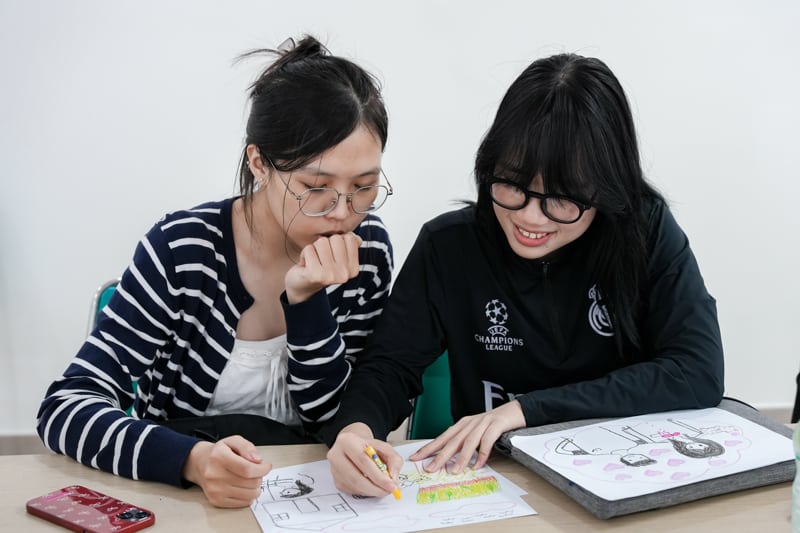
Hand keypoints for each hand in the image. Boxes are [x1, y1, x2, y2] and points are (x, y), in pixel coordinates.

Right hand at [182, 435, 272, 507]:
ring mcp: (215, 490)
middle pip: (250, 483)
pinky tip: (244, 487)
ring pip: (249, 495)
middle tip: (256, 471)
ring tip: (250, 479)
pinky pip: (243, 503)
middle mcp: (214, 475)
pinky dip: (248, 496)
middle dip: (259, 476)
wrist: (201, 464)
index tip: (267, 466)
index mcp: (219, 457)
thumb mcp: (233, 441)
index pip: (247, 469)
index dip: (262, 469)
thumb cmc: (220, 453)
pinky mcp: (216, 501)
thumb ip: (247, 447)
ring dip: (255, 487)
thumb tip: (258, 460)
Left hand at [285, 233, 362, 303]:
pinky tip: (306, 265)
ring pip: (321, 242)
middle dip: (325, 244)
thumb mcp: (338, 256)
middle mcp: (345, 274)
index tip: (332, 253)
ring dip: (314, 248)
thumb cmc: (320, 266)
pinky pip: (309, 249)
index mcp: (353, 269)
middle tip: (321, 258)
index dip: (337, 241)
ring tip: (314, 260)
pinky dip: (304, 253)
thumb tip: (357, 239)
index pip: (349, 238)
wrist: (302, 286)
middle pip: (336, 238)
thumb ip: (348, 245)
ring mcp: (331, 276)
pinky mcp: (316, 275)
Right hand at [327, 423, 400, 496]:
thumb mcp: (385, 447)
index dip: (378, 476)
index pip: (363, 460)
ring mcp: (334, 469)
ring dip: (372, 491)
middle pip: (356, 477)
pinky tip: (372, 486)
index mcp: (347, 441)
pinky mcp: (336, 481)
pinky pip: (352, 491)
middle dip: (375, 488)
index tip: (391, 485)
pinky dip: (366, 492)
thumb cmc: (368, 447)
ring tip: (383, 489)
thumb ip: (394, 460)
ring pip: (354, 487)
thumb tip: (393, 478)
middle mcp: (336, 455)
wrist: (354, 447)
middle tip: (388, 491)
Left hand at [410, 400, 525, 473]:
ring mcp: (483, 423)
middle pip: (452, 441)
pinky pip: (487, 441)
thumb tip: (451, 461)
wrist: (514, 410)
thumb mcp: (475, 432)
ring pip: (468, 442)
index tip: (416, 457)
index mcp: (462, 425)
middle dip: (440, 456)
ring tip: (454, 471)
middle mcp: (470, 423)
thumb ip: (464, 444)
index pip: (442, 437)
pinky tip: (478, 465)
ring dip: (461, 458)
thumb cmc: (493, 424)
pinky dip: (482, 454)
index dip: (428, 448)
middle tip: (430, 468)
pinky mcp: (496, 425)